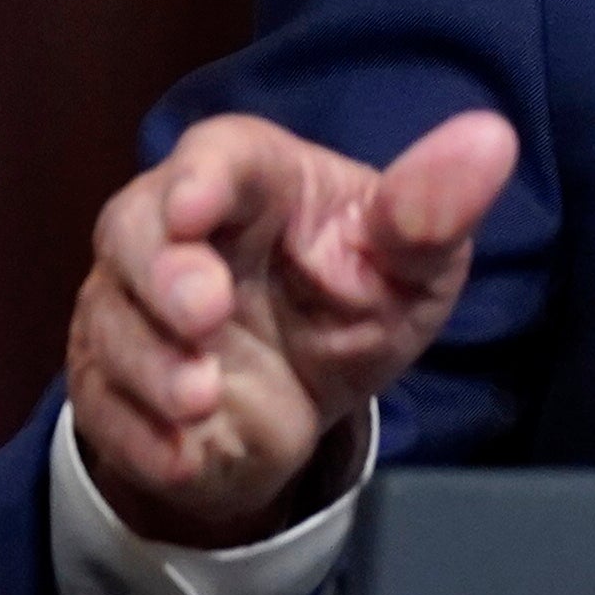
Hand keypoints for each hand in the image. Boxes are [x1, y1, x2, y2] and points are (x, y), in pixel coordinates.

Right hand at [67, 109, 517, 547]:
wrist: (305, 405)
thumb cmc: (357, 301)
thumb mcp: (413, 265)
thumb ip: (434, 210)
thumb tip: (492, 139)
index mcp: (257, 181)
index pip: (220, 155)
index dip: (203, 176)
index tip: (201, 206)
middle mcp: (176, 232)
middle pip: (133, 227)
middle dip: (161, 270)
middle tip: (204, 313)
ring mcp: (132, 306)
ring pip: (111, 320)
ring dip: (150, 361)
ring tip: (204, 398)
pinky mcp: (109, 380)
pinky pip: (102, 403)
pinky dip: (138, 433)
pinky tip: (184, 454)